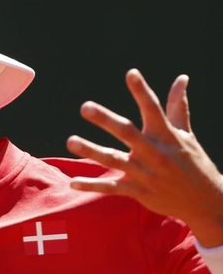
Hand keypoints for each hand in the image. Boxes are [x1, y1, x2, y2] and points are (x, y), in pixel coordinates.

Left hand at [68, 69, 222, 243]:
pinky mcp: (138, 191)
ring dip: (91, 151)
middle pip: (127, 133)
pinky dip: (92, 185)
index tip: (131, 73)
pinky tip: (73, 182)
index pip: (153, 108)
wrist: (203, 200)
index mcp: (167, 135)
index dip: (142, 91)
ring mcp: (145, 173)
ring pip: (114, 160)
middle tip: (85, 107)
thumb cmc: (193, 163)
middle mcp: (155, 153)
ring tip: (70, 141)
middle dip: (106, 120)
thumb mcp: (186, 134)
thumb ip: (178, 107)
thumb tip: (181, 78)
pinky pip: (111, 188)